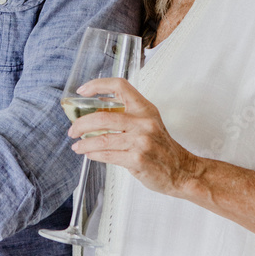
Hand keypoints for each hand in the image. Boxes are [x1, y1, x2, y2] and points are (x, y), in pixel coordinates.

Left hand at [67, 78, 198, 195]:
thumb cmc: (162, 147)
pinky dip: (94, 155)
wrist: (182, 171)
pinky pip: (107, 155)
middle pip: (102, 117)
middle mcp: (143, 122)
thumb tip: (96, 108)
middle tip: (72, 129)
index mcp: (145, 109)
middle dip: (81, 124)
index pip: (120, 86)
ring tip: (77, 146)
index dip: (98, 85)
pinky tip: (89, 154)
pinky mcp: (137, 159)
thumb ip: (126, 114)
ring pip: (101, 139)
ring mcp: (141, 141)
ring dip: (84, 143)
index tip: (82, 91)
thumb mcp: (148, 122)